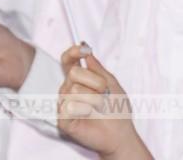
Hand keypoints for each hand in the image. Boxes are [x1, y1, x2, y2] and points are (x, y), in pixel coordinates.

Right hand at [58, 44, 151, 158]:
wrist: (120, 133)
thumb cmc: (117, 110)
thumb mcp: (112, 83)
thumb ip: (98, 68)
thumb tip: (87, 52)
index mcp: (80, 80)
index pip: (68, 61)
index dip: (72, 52)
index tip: (83, 49)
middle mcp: (69, 89)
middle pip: (73, 73)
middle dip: (94, 81)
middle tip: (103, 92)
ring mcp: (64, 104)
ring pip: (74, 90)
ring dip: (93, 98)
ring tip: (99, 107)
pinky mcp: (62, 120)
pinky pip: (69, 107)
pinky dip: (85, 110)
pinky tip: (89, 115)